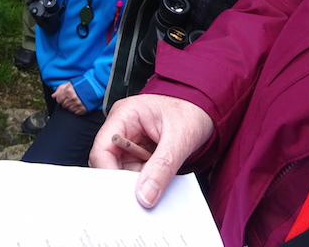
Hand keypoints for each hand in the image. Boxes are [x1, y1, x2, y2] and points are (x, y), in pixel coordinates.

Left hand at [52, 82, 86, 114]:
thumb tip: (53, 96)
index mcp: (68, 91)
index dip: (61, 98)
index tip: (65, 97)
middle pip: (63, 105)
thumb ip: (60, 89)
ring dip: (71, 106)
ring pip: (69, 109)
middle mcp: (72, 98)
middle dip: (66, 102)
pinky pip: (76, 113)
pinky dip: (77, 109)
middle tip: (71, 98)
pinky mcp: (83, 109)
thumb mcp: (70, 83)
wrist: (96, 85)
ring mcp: (78, 104)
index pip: (59, 100)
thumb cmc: (83, 83)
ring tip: (76, 101)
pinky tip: (79, 104)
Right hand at [89, 95, 212, 208]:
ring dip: (138, 183)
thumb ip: (162, 166)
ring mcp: (131, 143)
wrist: (206, 111)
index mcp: (125, 115)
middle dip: (124, 181)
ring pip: (123, 172)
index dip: (108, 172)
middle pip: (109, 163)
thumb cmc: (192, 111)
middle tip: (140, 196)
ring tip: (156, 186)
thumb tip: (145, 194)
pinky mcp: (140, 154)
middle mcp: (123, 128)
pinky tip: (158, 183)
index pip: (102, 148)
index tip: (122, 194)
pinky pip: (136, 174)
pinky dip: (146, 183)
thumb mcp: (179, 138)